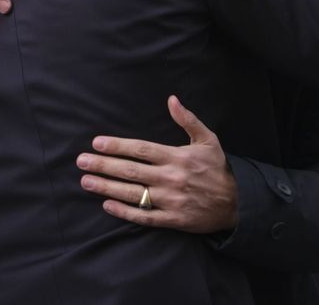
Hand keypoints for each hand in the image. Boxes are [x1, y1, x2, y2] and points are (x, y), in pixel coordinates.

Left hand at [76, 96, 237, 232]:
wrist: (237, 203)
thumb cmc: (218, 169)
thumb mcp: (208, 139)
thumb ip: (188, 119)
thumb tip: (172, 99)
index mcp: (177, 157)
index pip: (140, 149)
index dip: (117, 146)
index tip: (97, 143)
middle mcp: (171, 178)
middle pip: (130, 170)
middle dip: (103, 165)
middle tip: (81, 161)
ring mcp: (171, 200)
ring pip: (133, 193)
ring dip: (107, 187)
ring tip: (86, 181)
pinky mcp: (173, 219)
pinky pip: (145, 217)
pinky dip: (125, 212)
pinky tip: (107, 205)